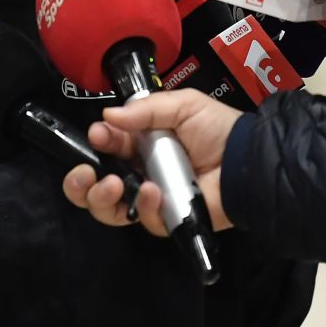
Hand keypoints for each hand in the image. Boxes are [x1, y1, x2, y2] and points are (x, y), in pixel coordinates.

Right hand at [62, 89, 241, 235]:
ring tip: (111, 184)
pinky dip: (143, 206)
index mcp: (141, 144)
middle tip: (84, 174)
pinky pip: (142, 219)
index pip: (107, 147)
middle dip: (79, 183)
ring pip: (109, 209)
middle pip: (95, 186)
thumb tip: (106, 116)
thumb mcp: (183, 106)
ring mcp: (151, 199)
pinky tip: (152, 191)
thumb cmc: (217, 129)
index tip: (98, 135)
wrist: (246, 160)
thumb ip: (145, 110)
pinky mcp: (165, 220)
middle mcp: (139, 172)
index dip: (97, 142)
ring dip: (101, 197)